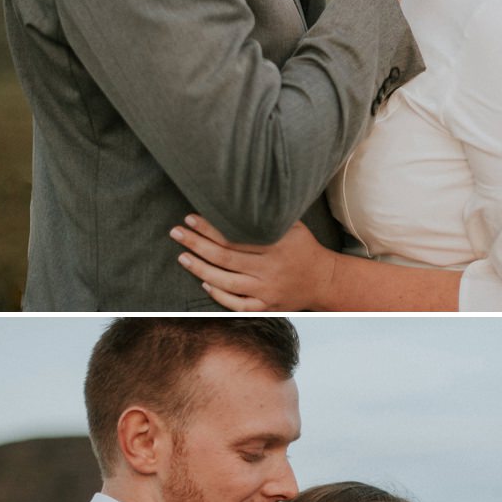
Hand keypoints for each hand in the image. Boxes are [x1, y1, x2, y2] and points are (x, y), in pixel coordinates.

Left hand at [171, 214, 335, 310]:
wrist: (324, 281)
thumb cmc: (303, 247)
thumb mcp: (293, 225)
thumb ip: (269, 214)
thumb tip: (241, 194)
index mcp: (276, 245)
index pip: (235, 236)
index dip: (210, 227)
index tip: (191, 218)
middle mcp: (270, 269)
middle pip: (225, 257)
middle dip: (197, 244)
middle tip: (176, 232)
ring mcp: (267, 291)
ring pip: (226, 281)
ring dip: (200, 269)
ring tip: (182, 256)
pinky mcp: (267, 307)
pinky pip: (238, 304)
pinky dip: (219, 294)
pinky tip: (204, 282)